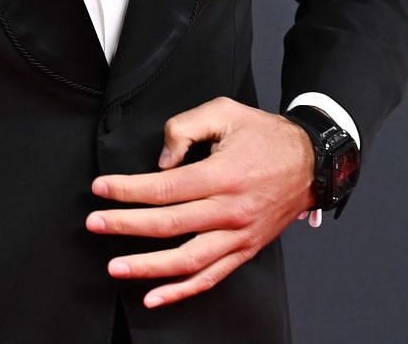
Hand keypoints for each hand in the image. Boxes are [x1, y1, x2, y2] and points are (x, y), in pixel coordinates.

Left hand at [87, 97, 314, 309]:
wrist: (312, 162)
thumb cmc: (265, 135)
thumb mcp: (224, 111)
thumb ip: (185, 128)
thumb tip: (160, 160)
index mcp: (223, 175)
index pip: (165, 187)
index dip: (128, 189)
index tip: (100, 189)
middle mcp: (231, 210)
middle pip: (170, 224)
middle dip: (126, 225)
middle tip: (94, 223)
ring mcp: (239, 235)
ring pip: (188, 260)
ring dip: (148, 267)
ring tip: (116, 267)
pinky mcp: (245, 250)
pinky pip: (212, 276)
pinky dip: (182, 291)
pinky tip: (155, 297)